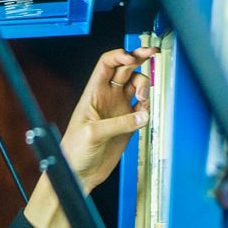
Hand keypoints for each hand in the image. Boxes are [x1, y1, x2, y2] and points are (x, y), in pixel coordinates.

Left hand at [59, 46, 157, 193]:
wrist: (80, 174)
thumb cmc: (75, 151)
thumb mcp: (93, 134)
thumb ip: (119, 123)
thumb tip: (142, 116)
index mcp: (93, 93)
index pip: (107, 64)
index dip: (121, 55)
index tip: (132, 58)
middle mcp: (107, 97)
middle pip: (126, 69)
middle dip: (139, 58)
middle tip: (152, 53)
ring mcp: (118, 109)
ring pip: (137, 86)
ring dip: (145, 87)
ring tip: (143, 99)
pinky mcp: (127, 124)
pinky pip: (142, 108)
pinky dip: (147, 107)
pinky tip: (143, 114)